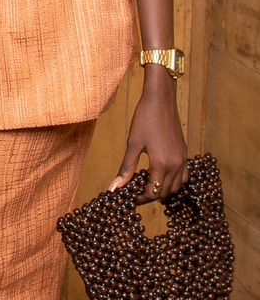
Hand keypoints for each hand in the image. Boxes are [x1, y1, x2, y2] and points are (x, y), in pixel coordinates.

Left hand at [111, 74, 188, 200]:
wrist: (161, 100)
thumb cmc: (144, 119)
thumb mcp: (132, 144)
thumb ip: (126, 168)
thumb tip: (114, 188)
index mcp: (162, 164)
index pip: (153, 192)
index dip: (141, 199)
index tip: (129, 198)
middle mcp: (176, 164)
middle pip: (165, 192)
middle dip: (150, 196)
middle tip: (135, 193)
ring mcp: (183, 159)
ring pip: (177, 186)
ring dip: (163, 190)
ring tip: (147, 186)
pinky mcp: (185, 153)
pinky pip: (184, 176)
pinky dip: (174, 182)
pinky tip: (161, 176)